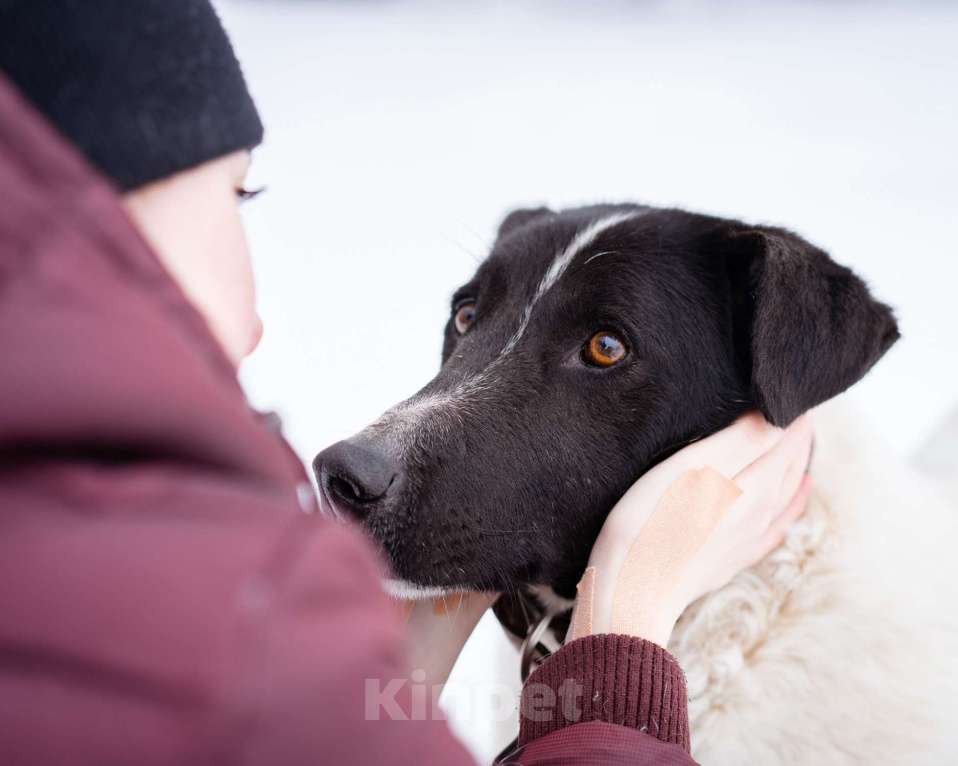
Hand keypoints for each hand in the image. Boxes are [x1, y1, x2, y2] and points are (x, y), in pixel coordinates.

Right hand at [570, 412, 813, 646]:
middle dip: (796, 437)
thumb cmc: (652, 525)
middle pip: (790, 467)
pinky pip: (771, 531)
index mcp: (757, 487)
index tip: (794, 390)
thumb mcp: (691, 468)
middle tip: (795, 408)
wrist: (631, 594)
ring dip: (794, 469)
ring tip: (798, 448)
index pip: (786, 440)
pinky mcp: (727, 561)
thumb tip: (779, 415)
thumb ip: (741, 440)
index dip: (792, 414)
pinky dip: (785, 512)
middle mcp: (761, 514)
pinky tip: (784, 510)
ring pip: (785, 498)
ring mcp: (746, 541)